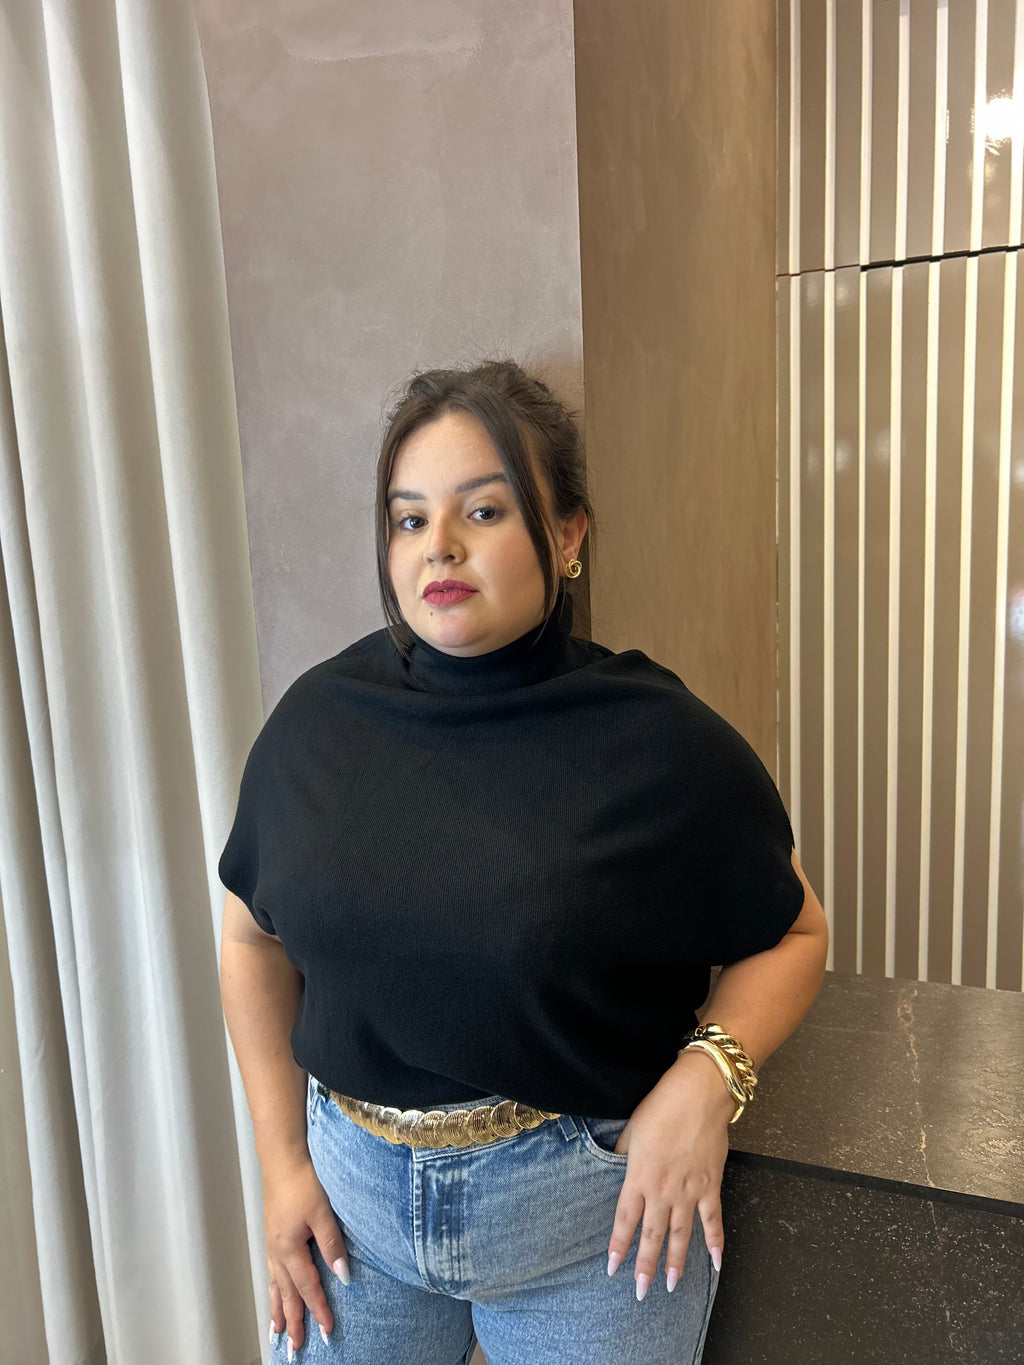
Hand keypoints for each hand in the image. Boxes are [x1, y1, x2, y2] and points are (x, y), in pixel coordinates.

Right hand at [263, 1154, 350, 1353]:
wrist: (282, 1157)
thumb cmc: (302, 1180)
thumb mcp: (323, 1212)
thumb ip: (332, 1244)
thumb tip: (342, 1275)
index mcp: (289, 1248)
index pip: (307, 1287)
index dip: (318, 1309)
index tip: (328, 1330)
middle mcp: (277, 1251)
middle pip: (286, 1294)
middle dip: (293, 1321)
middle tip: (296, 1348)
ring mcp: (272, 1244)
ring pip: (275, 1286)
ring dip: (278, 1310)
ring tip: (278, 1332)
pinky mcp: (272, 1235)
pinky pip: (271, 1272)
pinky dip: (272, 1290)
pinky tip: (274, 1294)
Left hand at [606, 1050, 733, 1297]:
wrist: (699, 1095)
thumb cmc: (661, 1106)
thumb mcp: (632, 1128)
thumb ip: (622, 1152)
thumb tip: (613, 1164)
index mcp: (639, 1177)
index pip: (625, 1220)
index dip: (619, 1246)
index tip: (613, 1269)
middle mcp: (663, 1191)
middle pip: (653, 1236)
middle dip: (646, 1266)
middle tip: (641, 1292)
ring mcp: (689, 1192)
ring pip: (681, 1235)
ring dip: (676, 1262)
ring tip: (671, 1286)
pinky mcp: (711, 1186)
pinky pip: (713, 1221)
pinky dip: (715, 1243)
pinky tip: (715, 1264)